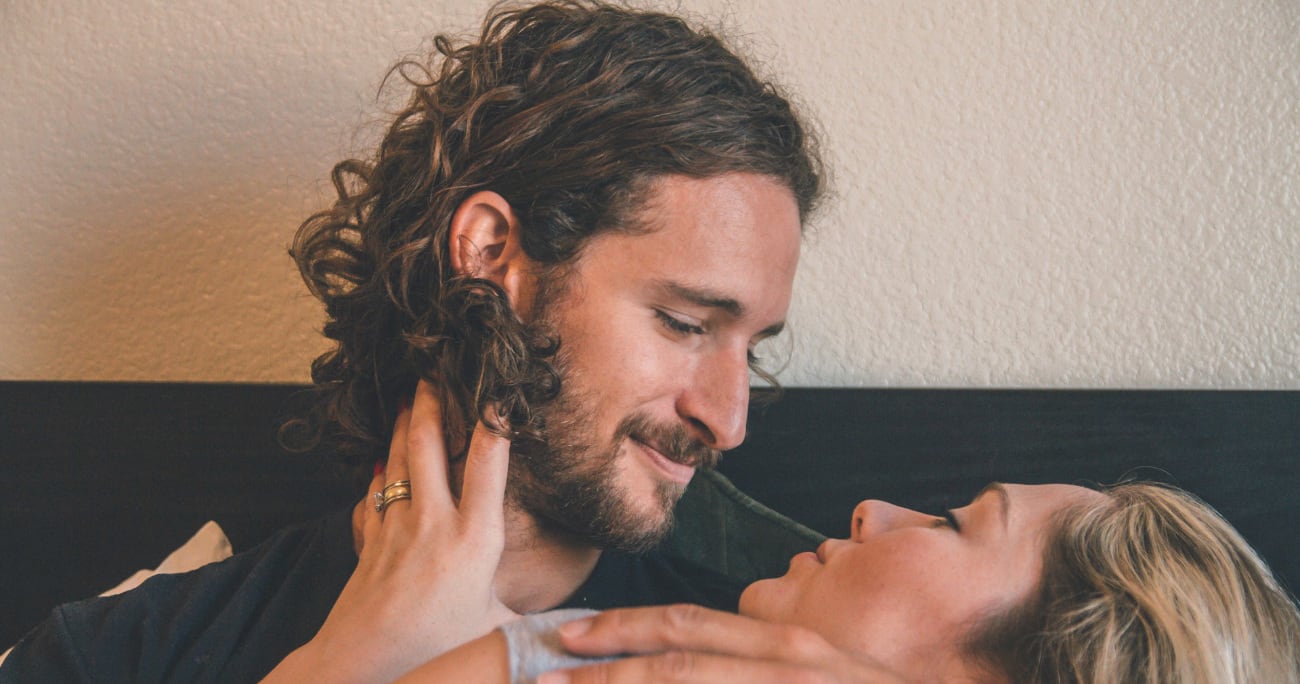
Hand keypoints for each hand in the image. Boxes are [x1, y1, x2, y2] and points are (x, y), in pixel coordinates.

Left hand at [267, 380, 517, 682]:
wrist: (364, 661)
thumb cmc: (438, 648)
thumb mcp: (496, 625)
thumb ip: (528, 604)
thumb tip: (571, 607)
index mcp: (474, 539)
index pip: (486, 465)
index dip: (493, 424)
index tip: (498, 393)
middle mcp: (433, 523)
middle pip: (427, 446)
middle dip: (430, 403)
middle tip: (433, 371)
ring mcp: (396, 528)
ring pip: (395, 462)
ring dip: (400, 427)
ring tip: (406, 400)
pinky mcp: (370, 540)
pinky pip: (372, 495)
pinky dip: (377, 475)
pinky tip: (379, 467)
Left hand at [537, 605, 907, 683]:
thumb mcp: (818, 669)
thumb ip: (766, 660)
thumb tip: (705, 659)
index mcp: (784, 644)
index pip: (687, 624)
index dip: (622, 626)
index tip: (570, 632)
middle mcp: (786, 661)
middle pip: (677, 656)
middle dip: (605, 664)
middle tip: (542, 670)